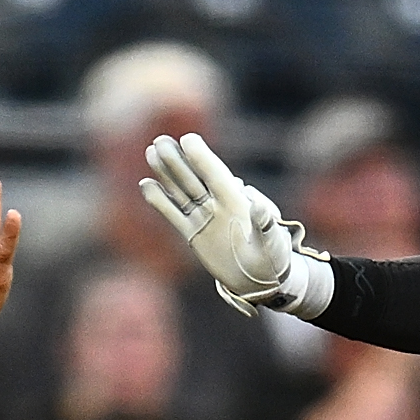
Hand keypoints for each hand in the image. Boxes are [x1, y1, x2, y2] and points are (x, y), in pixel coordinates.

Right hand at [140, 133, 328, 317]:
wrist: (260, 279)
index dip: (203, 158)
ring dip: (166, 172)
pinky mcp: (193, 233)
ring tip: (152, 151)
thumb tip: (259, 204)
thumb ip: (265, 225)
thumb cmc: (273, 258)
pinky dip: (160, 200)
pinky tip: (146, 184)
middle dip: (178, 160)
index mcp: (236, 202)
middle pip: (194, 178)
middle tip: (161, 141)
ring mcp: (204, 218)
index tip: (188, 140)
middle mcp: (217, 205)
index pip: (216, 175)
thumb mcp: (272, 242)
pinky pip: (173, 214)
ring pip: (181, 191)